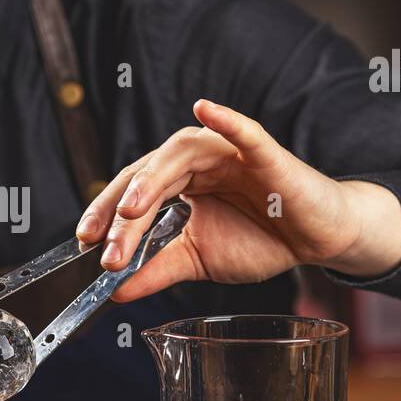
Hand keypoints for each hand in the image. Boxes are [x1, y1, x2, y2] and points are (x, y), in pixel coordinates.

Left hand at [75, 98, 400, 302]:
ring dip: (152, 178)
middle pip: (148, 176)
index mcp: (179, 182)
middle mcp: (197, 162)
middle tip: (106, 248)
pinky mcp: (266, 153)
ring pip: (181, 153)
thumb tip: (114, 291)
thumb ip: (157, 271)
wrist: (316, 240)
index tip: (85, 241)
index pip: (131, 191)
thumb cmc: (263, 239)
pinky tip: (207, 109)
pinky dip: (226, 118)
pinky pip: (245, 131)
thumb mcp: (199, 260)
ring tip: (131, 209)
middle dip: (123, 213)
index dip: (104, 213)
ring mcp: (230, 153)